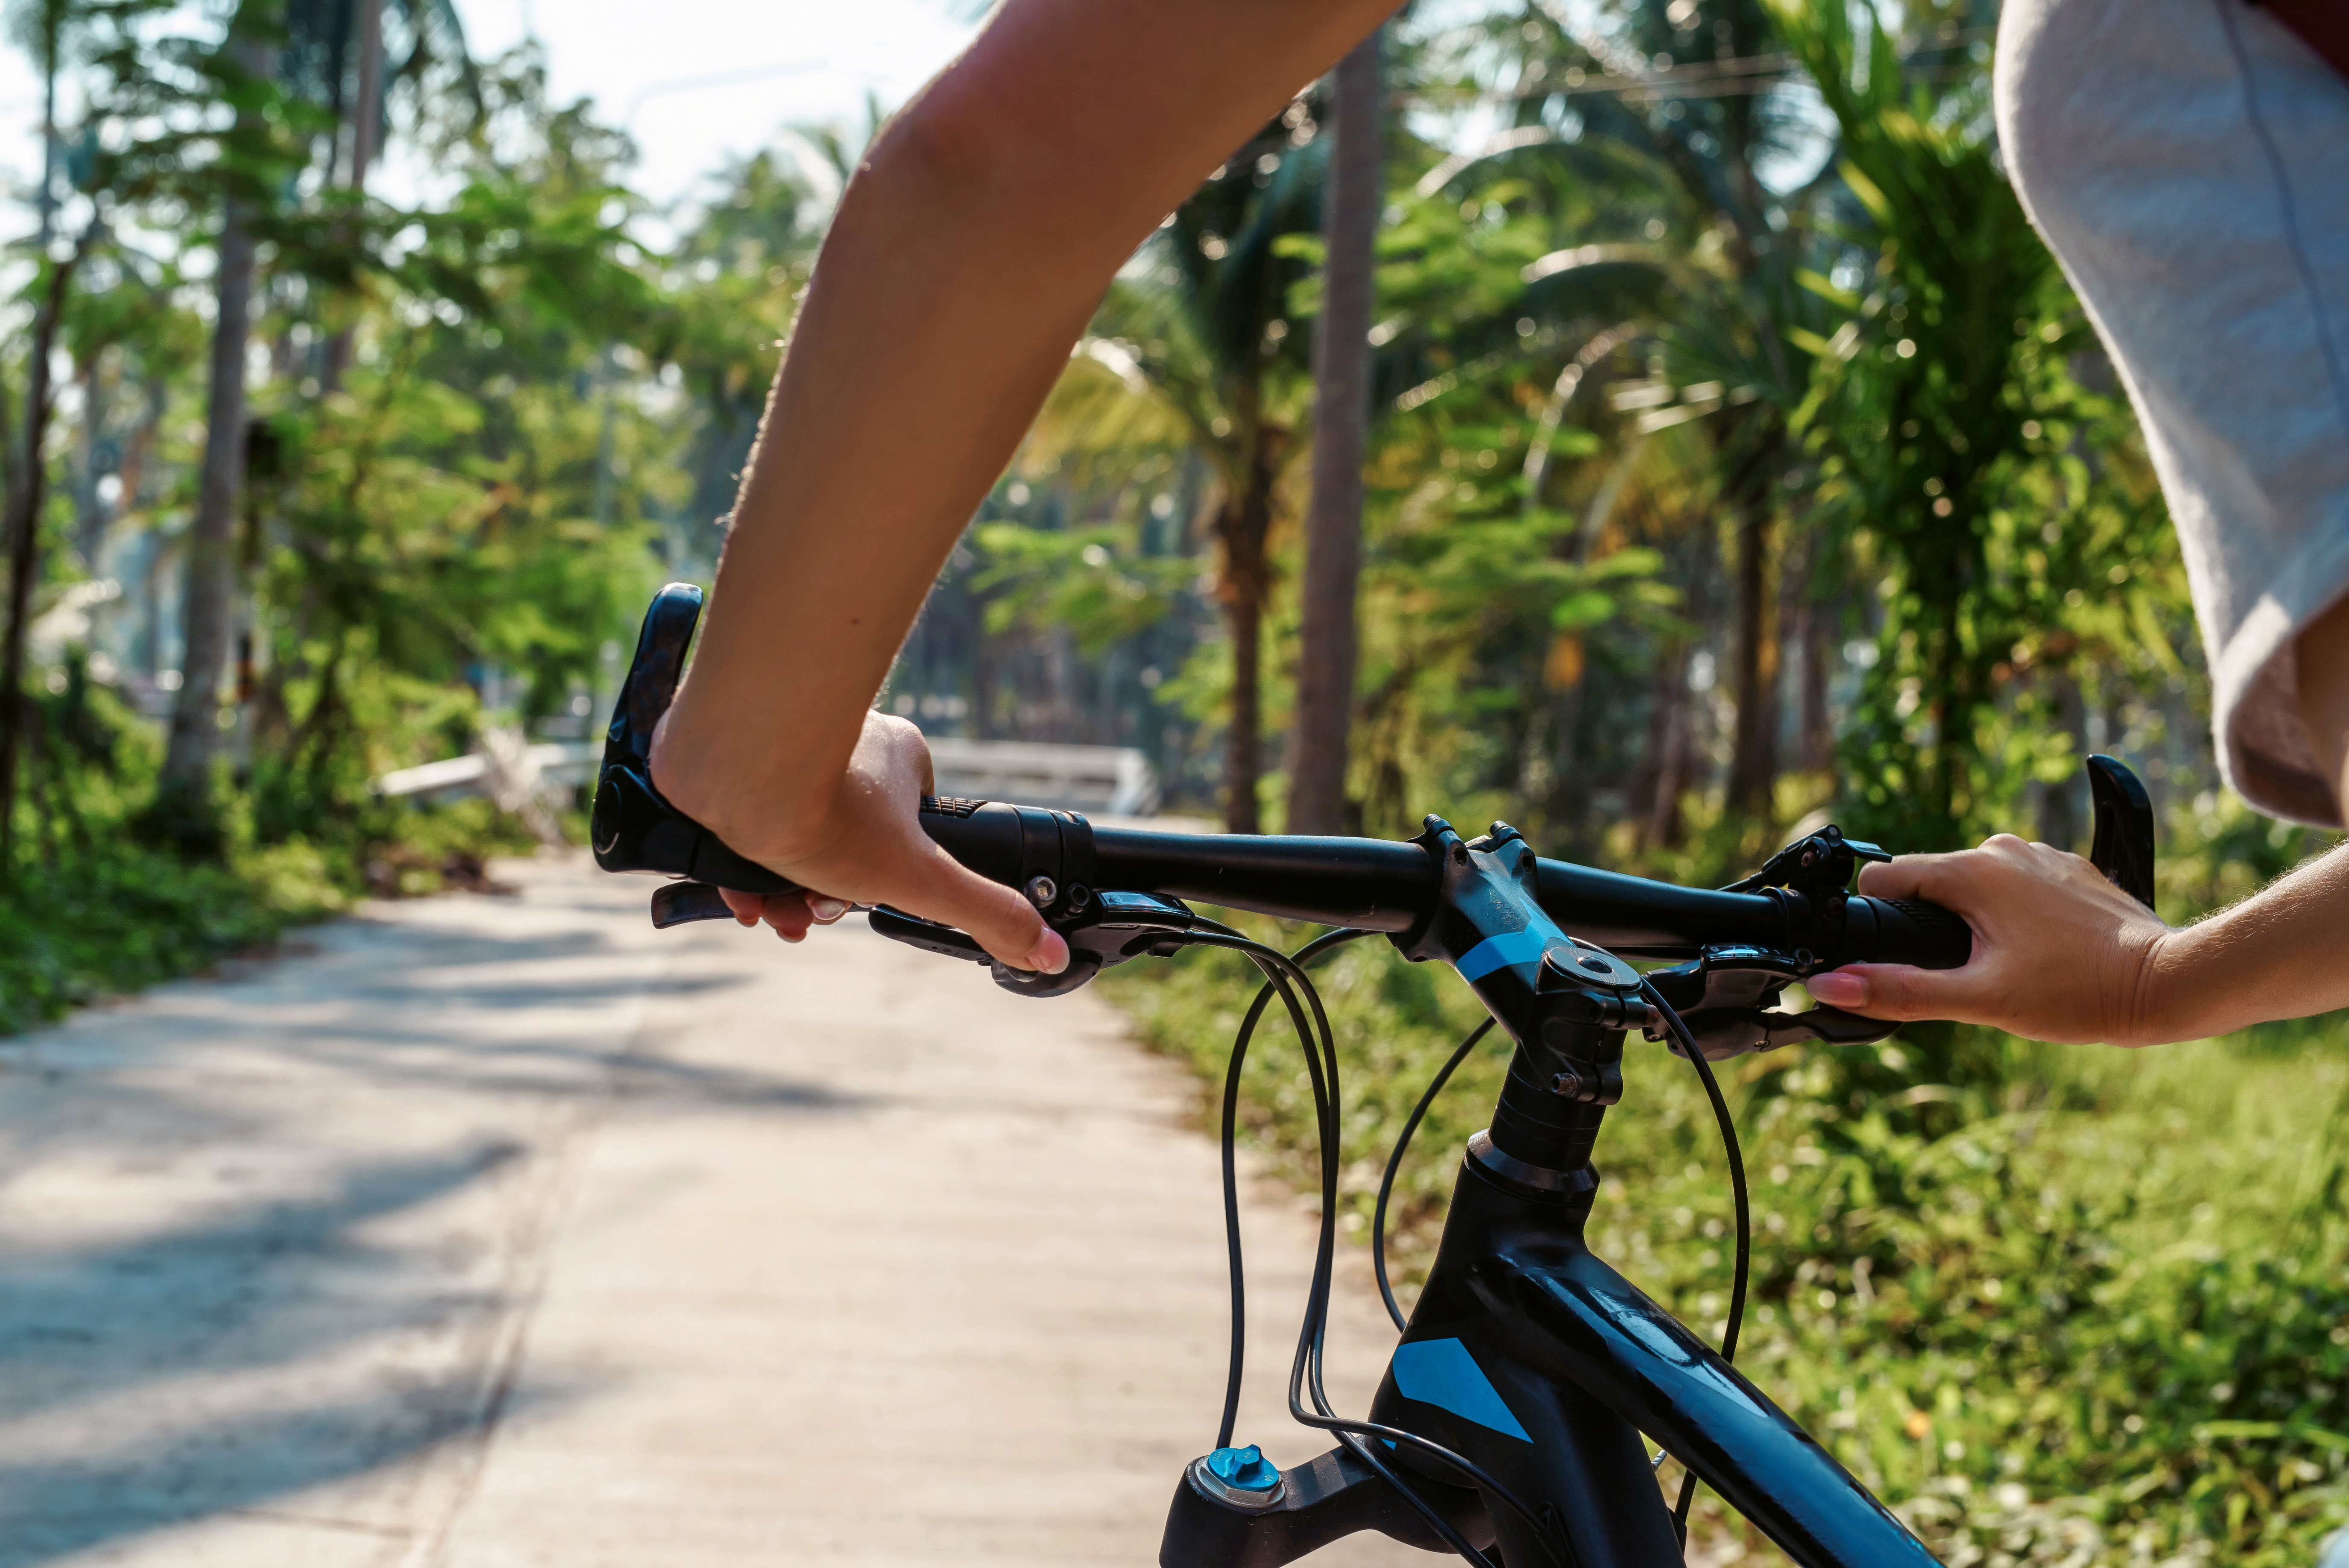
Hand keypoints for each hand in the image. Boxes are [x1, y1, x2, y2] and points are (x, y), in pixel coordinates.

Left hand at [648, 709, 1068, 973]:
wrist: (727, 770)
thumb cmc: (828, 814)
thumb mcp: (919, 881)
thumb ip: (986, 914)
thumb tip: (1049, 953)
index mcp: (899, 756)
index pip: (907, 826)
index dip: (887, 876)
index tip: (862, 901)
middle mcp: (843, 739)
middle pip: (843, 837)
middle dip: (824, 892)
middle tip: (808, 915)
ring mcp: (781, 742)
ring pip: (789, 832)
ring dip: (783, 887)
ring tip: (771, 911)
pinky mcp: (728, 752)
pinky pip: (740, 817)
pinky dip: (741, 864)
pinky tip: (739, 892)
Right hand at [1804, 835, 2172, 1044]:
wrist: (2169, 983)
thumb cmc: (2078, 993)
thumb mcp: (1980, 1000)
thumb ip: (1899, 991)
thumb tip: (1829, 985)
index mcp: (1971, 871)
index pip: (1886, 876)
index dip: (1879, 919)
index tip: (1899, 958)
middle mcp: (2002, 849)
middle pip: (1931, 882)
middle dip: (1933, 927)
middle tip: (1968, 973)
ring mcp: (2040, 855)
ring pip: (1975, 885)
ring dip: (1976, 922)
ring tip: (2010, 966)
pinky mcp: (2070, 870)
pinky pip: (2017, 886)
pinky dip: (2014, 915)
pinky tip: (2042, 952)